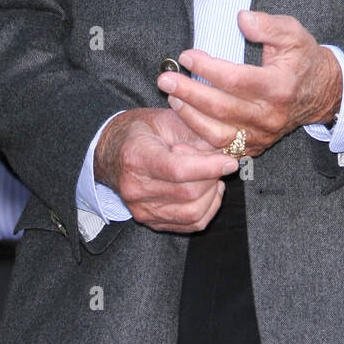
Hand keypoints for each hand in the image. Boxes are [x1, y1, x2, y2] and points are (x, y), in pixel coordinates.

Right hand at [94, 107, 241, 233]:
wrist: (113, 153)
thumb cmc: (143, 131)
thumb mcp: (167, 119)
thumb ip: (195, 132)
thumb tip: (227, 149)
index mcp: (136, 156)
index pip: (178, 170)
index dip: (209, 167)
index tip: (230, 161)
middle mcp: (135, 188)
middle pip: (189, 192)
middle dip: (213, 177)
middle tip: (218, 161)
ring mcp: (141, 209)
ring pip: (193, 212)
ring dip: (213, 194)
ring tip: (213, 175)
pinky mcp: (150, 222)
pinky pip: (190, 225)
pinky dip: (209, 208)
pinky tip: (209, 191)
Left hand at [156, 10, 341, 157]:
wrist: (321, 93)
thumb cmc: (303, 59)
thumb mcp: (293, 33)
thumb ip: (268, 25)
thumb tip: (242, 19)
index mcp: (279, 86)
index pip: (236, 79)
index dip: (208, 68)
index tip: (186, 55)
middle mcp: (269, 115)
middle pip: (222, 108)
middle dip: (189, 93)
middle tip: (165, 79)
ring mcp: (262, 135)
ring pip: (219, 133)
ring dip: (190, 116)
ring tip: (172, 98)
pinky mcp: (255, 146)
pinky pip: (222, 149)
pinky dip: (200, 141)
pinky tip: (182, 127)